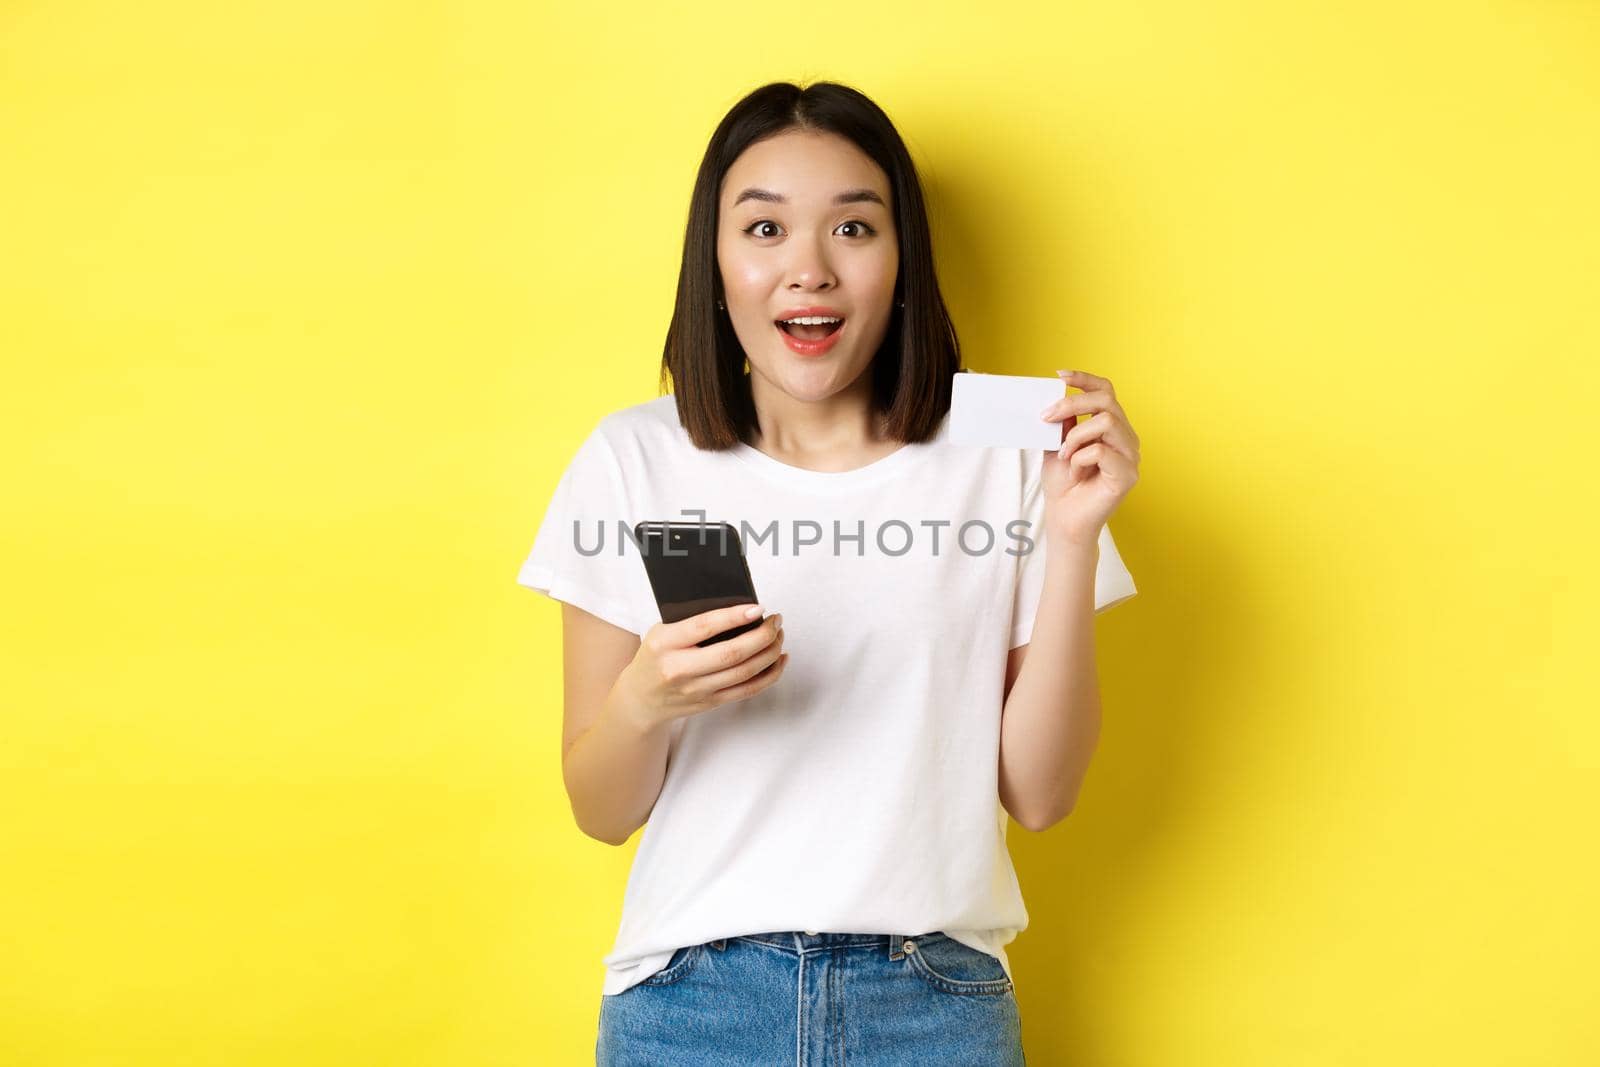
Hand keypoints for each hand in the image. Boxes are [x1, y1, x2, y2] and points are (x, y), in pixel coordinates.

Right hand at [620, 605, 786, 728]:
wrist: (641, 698)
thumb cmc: (656, 657)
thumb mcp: (662, 633)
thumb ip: (691, 622)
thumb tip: (738, 608)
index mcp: (665, 643)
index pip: (704, 627)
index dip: (734, 617)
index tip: (758, 608)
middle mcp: (680, 668)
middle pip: (731, 653)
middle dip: (762, 636)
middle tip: (776, 621)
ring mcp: (697, 690)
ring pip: (744, 672)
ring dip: (769, 652)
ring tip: (778, 635)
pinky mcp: (710, 703)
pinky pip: (747, 690)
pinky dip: (769, 675)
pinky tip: (779, 659)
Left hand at [1036, 369, 1140, 546]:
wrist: (1064, 519)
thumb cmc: (1063, 485)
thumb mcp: (1057, 445)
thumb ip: (1062, 422)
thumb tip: (1056, 396)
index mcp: (1112, 428)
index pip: (1106, 391)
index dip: (1085, 379)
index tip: (1060, 376)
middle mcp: (1126, 438)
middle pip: (1106, 401)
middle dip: (1072, 404)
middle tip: (1046, 418)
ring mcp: (1131, 456)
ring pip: (1107, 421)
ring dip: (1076, 435)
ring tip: (1064, 454)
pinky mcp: (1128, 475)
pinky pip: (1102, 450)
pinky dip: (1081, 457)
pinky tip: (1075, 471)